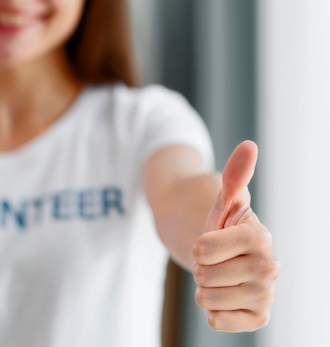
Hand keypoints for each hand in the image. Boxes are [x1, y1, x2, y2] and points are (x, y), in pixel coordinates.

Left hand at [192, 140, 278, 331]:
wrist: (227, 256)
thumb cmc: (222, 224)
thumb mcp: (223, 198)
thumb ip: (234, 174)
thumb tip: (248, 145)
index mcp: (260, 237)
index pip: (203, 250)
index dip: (197, 245)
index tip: (209, 241)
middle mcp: (270, 268)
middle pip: (204, 275)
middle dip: (199, 267)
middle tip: (215, 260)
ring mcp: (267, 295)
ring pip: (207, 299)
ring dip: (204, 288)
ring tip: (219, 277)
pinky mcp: (259, 318)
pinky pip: (217, 322)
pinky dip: (212, 312)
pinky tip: (225, 297)